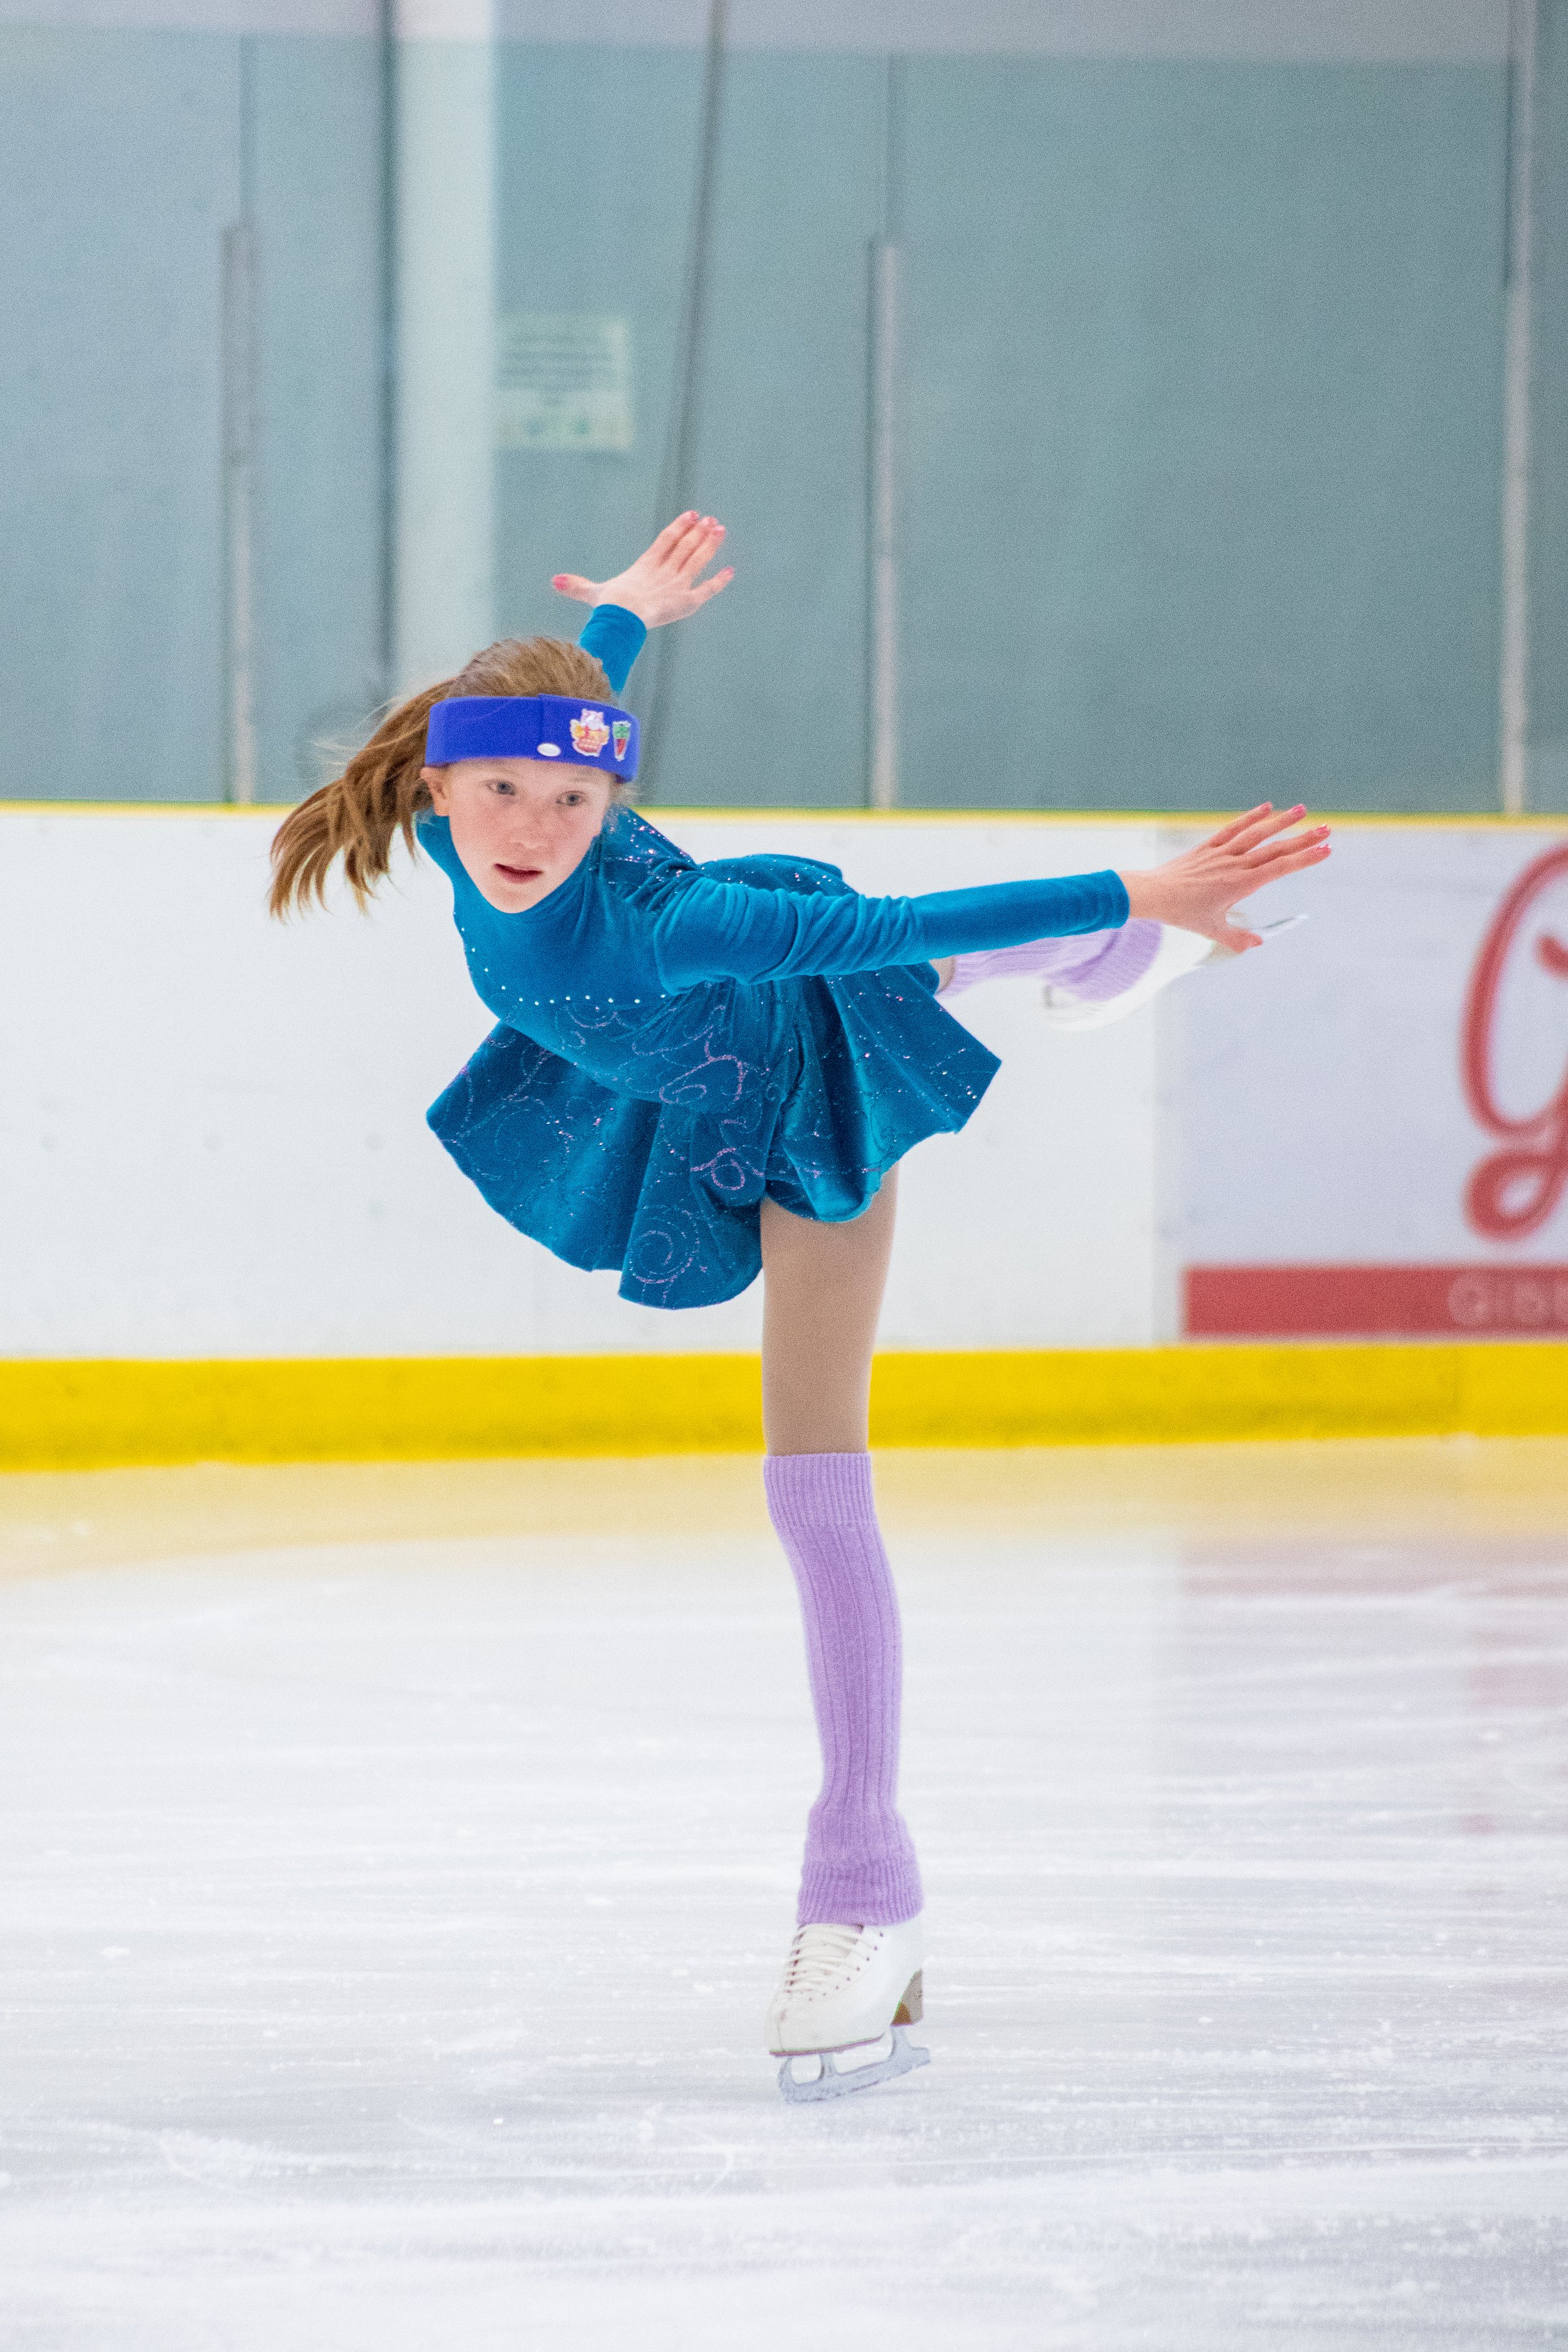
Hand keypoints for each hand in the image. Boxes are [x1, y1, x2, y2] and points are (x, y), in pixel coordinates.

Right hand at [551, 512, 733, 628]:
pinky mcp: (687, 602)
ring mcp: (678, 585)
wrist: (624, 617)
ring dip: (710, 545)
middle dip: (699, 532)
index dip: (680, 526)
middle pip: (686, 547)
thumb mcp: (593, 593)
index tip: (692, 514)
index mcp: (646, 565)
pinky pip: (708, 589)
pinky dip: (720, 581)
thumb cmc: (609, 607)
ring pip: (698, 560)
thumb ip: (577, 586)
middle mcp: (665, 571)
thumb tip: (553, 581)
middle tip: (711, 521)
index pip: (666, 540)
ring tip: (720, 529)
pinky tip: (730, 570)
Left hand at [1119, 804, 1330, 951]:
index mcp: (1241, 883)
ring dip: (1281, 821)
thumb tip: (1257, 943)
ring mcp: (1222, 852)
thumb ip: (1237, 938)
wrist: (1153, 893)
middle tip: (1327, 829)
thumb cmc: (1182, 912)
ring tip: (1302, 810)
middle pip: (1276, 848)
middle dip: (1303, 839)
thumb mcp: (1212, 930)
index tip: (1325, 850)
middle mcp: (1235, 864)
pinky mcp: (1208, 846)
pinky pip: (1233, 828)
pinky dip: (1250, 817)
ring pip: (1257, 833)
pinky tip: (1266, 807)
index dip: (1305, 859)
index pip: (1281, 868)